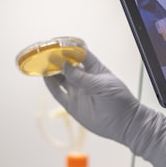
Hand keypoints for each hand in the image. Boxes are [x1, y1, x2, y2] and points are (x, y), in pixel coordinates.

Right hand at [44, 50, 165, 166]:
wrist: (123, 124)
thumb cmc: (119, 101)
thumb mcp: (102, 85)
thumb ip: (82, 77)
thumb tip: (65, 66)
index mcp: (94, 69)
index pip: (80, 54)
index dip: (70, 48)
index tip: (60, 43)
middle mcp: (84, 79)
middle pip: (67, 66)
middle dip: (57, 59)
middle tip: (46, 53)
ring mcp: (77, 91)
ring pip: (60, 78)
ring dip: (52, 71)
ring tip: (42, 63)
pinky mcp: (72, 104)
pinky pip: (58, 93)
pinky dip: (51, 85)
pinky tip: (44, 77)